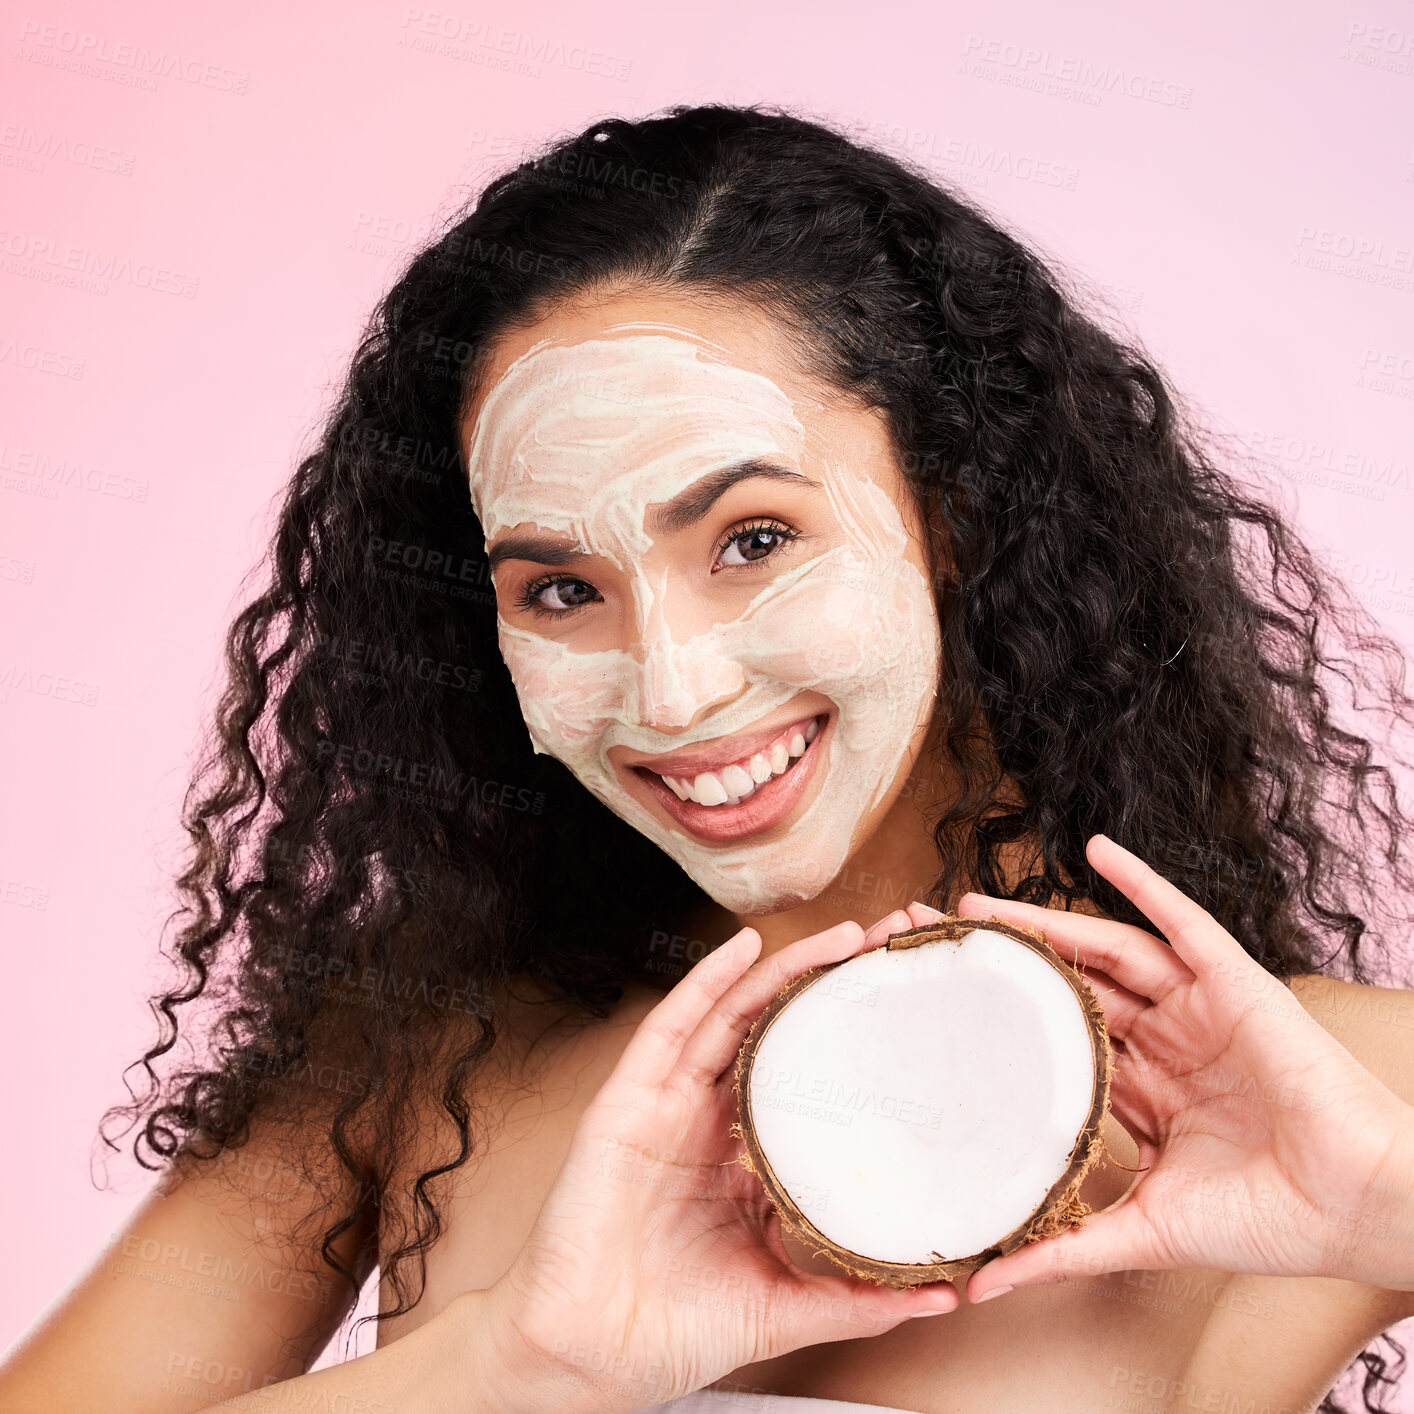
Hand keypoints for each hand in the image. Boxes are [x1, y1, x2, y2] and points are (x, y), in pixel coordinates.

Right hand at [483, 904, 958, 1412]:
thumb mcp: (783, 1308)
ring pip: (734, 1019)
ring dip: (784, 972)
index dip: (856, 1043)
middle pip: (777, 1035)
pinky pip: (670, 1029)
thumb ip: (856, 1299)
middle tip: (887, 950)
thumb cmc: (673, 1332)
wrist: (588, 1358)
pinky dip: (706, 983)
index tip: (911, 1014)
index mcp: (746, 1163)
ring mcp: (667, 1106)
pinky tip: (743, 948)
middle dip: (829, 990)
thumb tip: (943, 1294)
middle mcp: (709, 1122)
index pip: (810, 1083)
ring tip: (843, 937)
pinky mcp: (627, 1102)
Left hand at [954, 833, 1413, 1303]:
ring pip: (1108, 953)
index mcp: (1146, 1096)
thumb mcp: (1145, 1231)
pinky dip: (1142, 882)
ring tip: (982, 906)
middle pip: (1070, 992)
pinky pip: (1181, 920)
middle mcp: (1165, 1044)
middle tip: (942, 943)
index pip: (1058, 1049)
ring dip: (1048, 925)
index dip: (1001, 1031)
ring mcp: (1198, 1010)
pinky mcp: (1235, 983)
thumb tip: (977, 1285)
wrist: (1359, 1208)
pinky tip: (1097, 849)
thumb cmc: (1268, 1223)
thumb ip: (1065, 1249)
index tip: (938, 1015)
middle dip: (1009, 968)